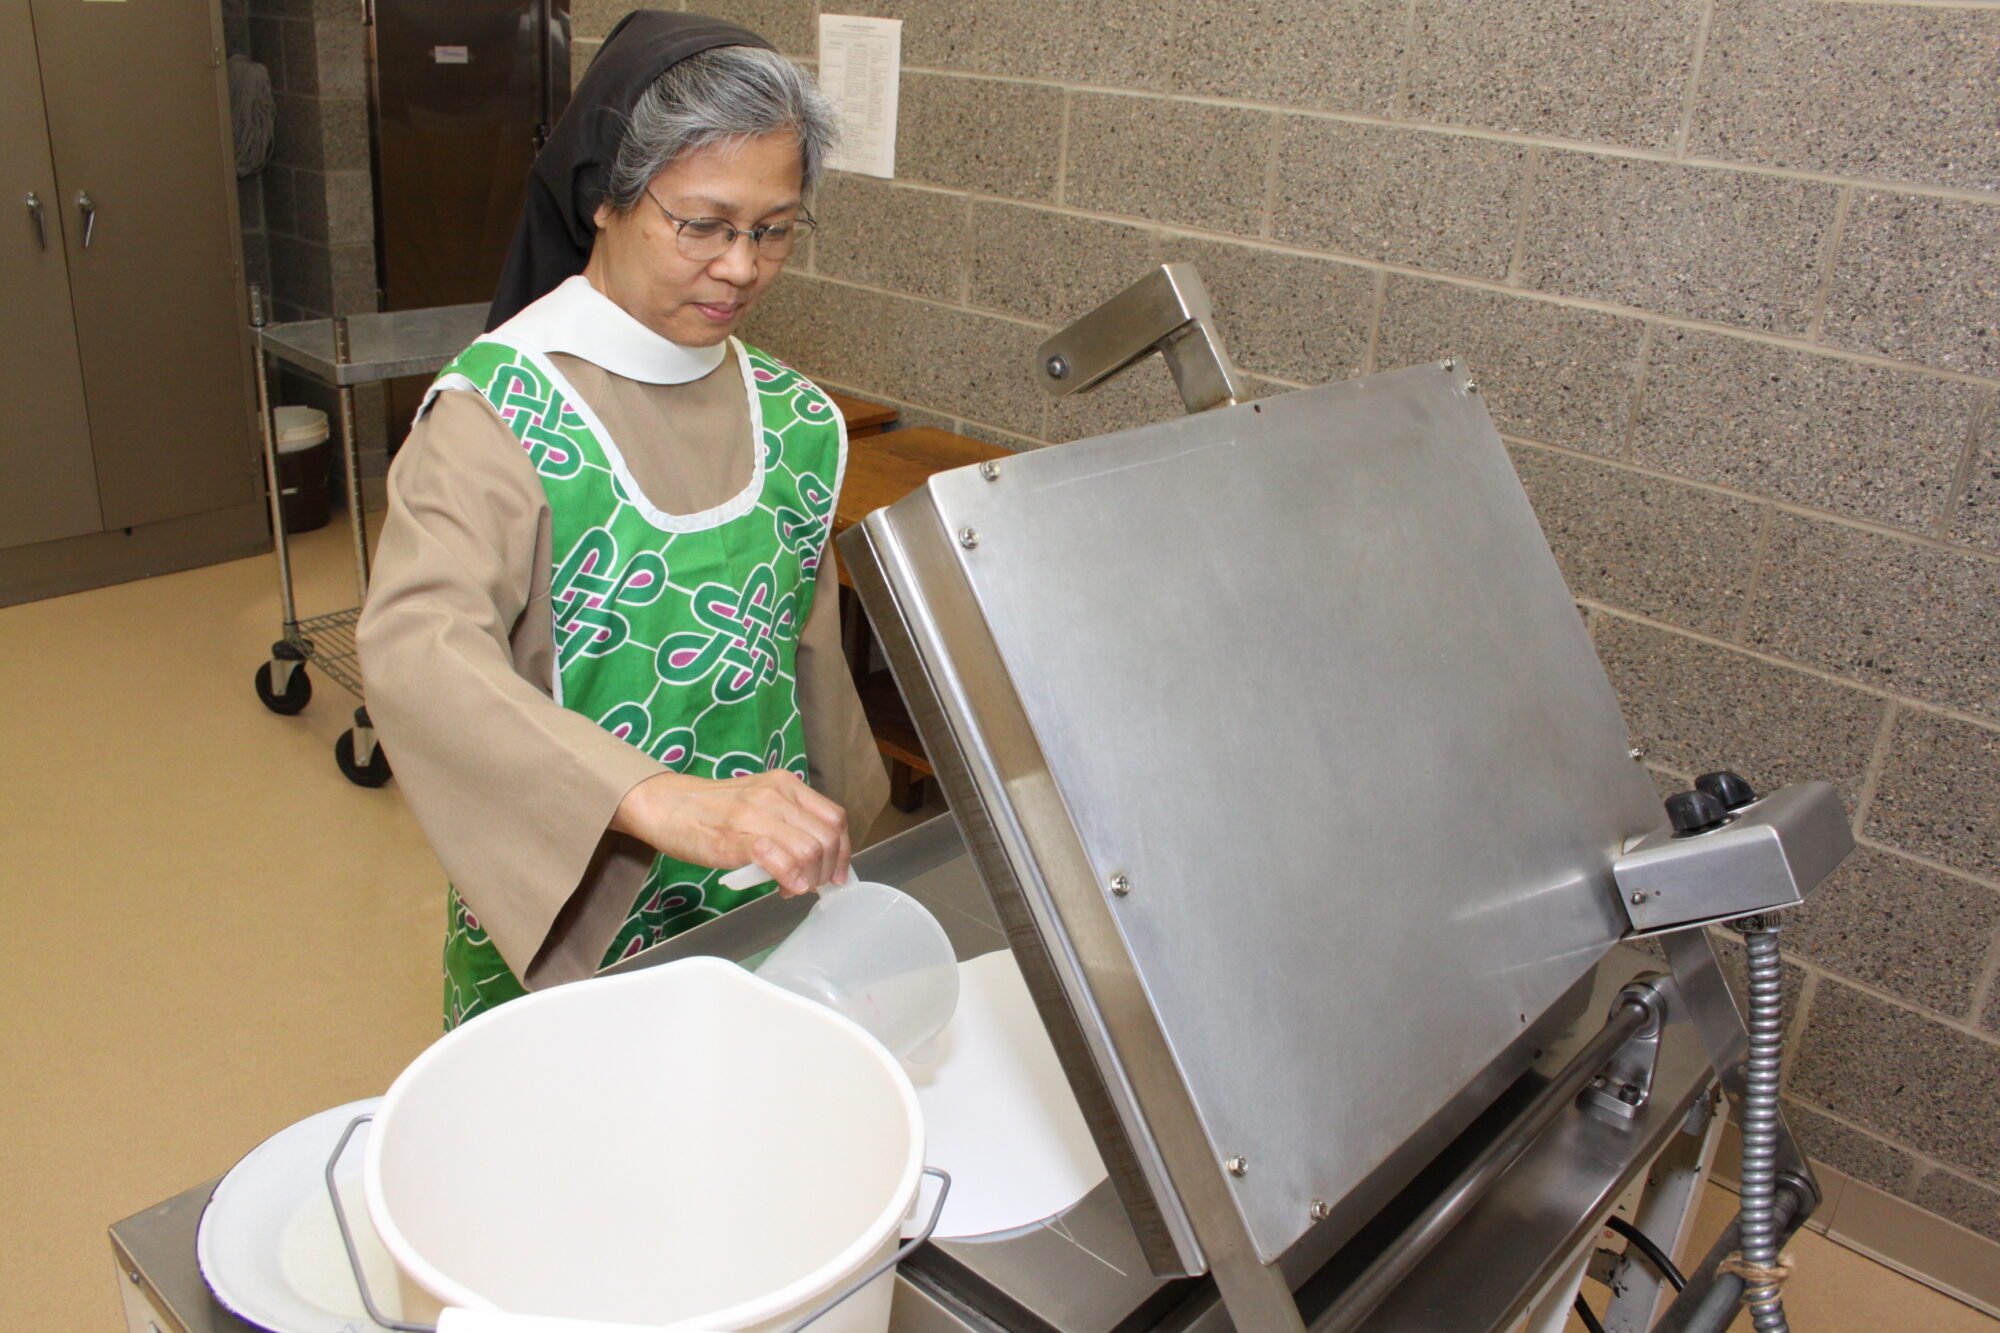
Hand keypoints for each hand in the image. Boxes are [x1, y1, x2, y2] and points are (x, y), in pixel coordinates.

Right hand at [610, 768, 850, 897]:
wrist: (666, 805)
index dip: (844, 851)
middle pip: (827, 837)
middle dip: (828, 871)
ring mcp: (756, 814)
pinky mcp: (735, 837)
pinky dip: (790, 877)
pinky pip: (778, 857)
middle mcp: (776, 794)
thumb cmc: (711, 810)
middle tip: (812, 886)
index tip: (838, 874)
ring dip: (809, 878)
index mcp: (786, 785)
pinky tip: (787, 889)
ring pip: (809, 849)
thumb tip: (815, 864)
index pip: (834, 818)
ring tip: (792, 888)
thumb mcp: (759, 804)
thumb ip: (788, 825)